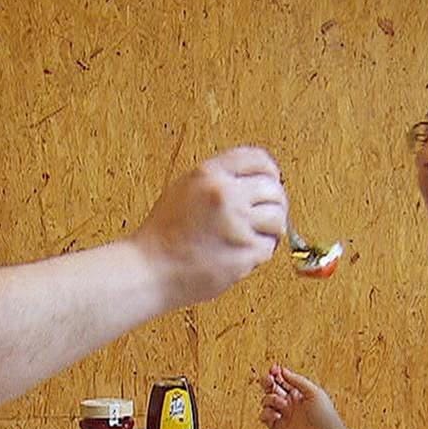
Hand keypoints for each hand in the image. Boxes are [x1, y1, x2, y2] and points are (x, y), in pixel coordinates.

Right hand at [131, 146, 285, 302]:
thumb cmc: (163, 236)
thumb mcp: (184, 189)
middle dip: (274, 204)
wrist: (150, 269)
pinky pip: (268, 247)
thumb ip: (217, 181)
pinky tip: (241, 254)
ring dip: (270, 230)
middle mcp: (225, 194)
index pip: (258, 159)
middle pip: (273, 190)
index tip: (270, 183)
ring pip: (277, 219)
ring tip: (253, 238)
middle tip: (265, 217)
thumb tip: (254, 182)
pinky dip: (259, 252)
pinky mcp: (244, 252)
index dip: (269, 172)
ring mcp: (237, 223)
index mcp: (209, 174)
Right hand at [258, 364, 350, 428]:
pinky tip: (276, 415)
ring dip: (271, 399)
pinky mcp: (278, 427)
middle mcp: (290, 403)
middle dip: (267, 382)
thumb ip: (297, 381)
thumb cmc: (326, 418)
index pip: (283, 380)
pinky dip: (267, 414)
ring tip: (282, 404)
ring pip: (266, 401)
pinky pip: (265, 416)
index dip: (276, 373)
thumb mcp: (315, 393)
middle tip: (268, 380)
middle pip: (272, 388)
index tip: (273, 369)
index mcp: (300, 393)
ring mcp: (283, 415)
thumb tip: (284, 371)